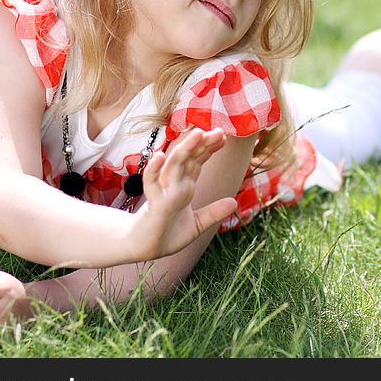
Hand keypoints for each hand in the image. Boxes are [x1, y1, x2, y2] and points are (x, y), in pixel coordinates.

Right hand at [129, 127, 237, 259]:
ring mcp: (164, 192)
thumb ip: (213, 212)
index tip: (222, 136)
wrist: (145, 250)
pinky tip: (159, 156)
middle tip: (219, 130)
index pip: (197, 161)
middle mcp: (174, 184)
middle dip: (202, 143)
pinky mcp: (154, 204)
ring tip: (197, 133)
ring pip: (174, 166)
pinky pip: (151, 184)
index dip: (209, 148)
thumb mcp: (197, 224)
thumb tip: (234, 202)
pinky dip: (153, 170)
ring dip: (185, 149)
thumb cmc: (167, 234)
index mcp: (184, 186)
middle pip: (189, 158)